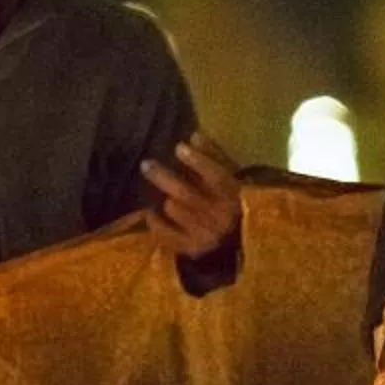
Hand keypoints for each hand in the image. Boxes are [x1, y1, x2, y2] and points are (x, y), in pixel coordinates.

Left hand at [141, 132, 241, 260]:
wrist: (238, 243)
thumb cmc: (232, 201)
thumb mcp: (231, 176)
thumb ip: (215, 156)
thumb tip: (194, 135)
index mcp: (235, 196)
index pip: (216, 176)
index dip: (198, 161)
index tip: (178, 147)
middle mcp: (221, 217)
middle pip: (185, 193)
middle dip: (162, 176)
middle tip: (146, 164)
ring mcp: (206, 235)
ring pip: (173, 208)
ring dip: (167, 201)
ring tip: (164, 196)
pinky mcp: (192, 249)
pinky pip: (164, 232)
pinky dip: (155, 222)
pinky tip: (151, 214)